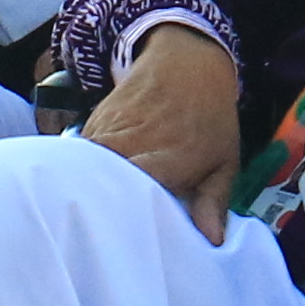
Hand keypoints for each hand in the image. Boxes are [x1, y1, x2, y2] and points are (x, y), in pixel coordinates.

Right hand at [81, 22, 242, 233]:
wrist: (186, 63)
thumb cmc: (209, 119)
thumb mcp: (224, 161)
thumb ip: (213, 201)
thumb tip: (211, 240)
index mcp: (167, 159)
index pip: (135, 197)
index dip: (127, 221)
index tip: (126, 242)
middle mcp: (133, 145)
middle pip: (103, 186)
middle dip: (102, 210)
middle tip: (105, 232)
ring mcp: (108, 133)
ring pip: (85, 170)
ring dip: (87, 192)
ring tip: (91, 215)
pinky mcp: (92, 124)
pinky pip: (80, 156)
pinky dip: (81, 172)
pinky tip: (87, 188)